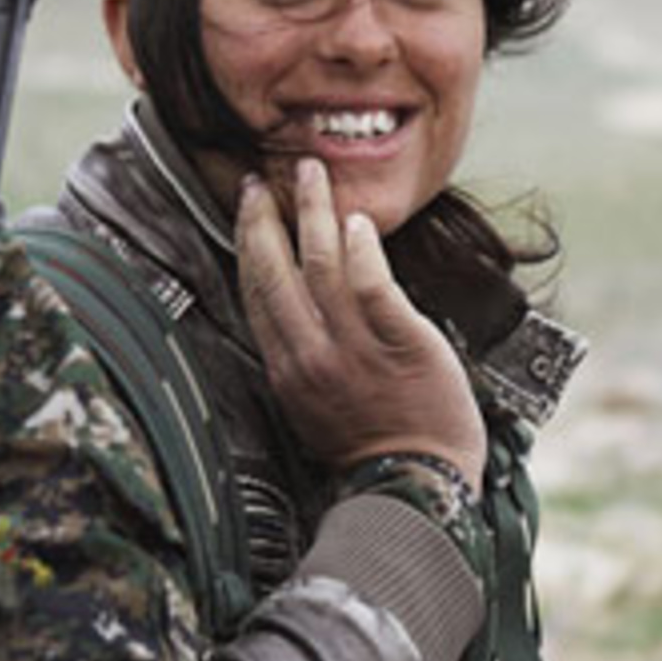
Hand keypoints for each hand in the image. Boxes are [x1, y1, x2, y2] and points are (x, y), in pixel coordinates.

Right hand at [236, 160, 487, 485]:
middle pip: (274, 270)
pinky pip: (371, 284)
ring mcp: (354, 347)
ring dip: (315, 211)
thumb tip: (297, 319)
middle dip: (265, 217)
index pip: (256, 292)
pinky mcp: (400, 341)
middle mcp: (311, 354)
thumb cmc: (374, 450)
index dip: (247, 244)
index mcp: (287, 369)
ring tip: (314, 174)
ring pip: (322, 264)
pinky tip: (357, 221)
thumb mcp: (314, 409)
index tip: (246, 208)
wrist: (415, 486)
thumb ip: (302, 361)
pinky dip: (360, 248)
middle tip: (263, 178)